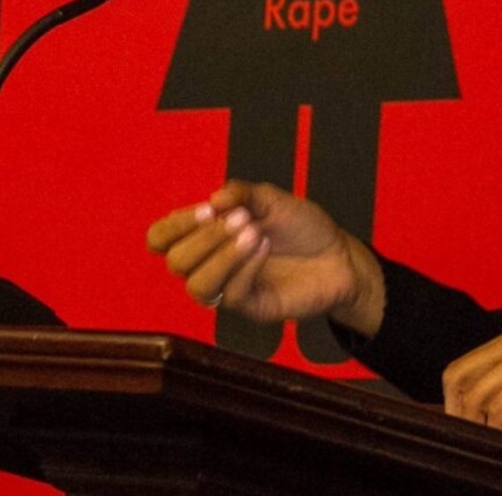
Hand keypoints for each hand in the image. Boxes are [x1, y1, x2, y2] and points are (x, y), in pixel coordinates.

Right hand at [144, 181, 384, 334]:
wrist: (339, 254)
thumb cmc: (302, 227)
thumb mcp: (272, 199)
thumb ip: (241, 194)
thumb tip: (213, 200)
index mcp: (206, 235)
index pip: (161, 238)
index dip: (175, 225)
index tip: (207, 210)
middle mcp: (210, 264)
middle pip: (175, 262)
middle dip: (204, 237)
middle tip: (242, 217)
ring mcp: (229, 288)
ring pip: (197, 286)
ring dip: (222, 255)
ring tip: (254, 232)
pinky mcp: (251, 307)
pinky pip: (232, 295)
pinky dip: (246, 266)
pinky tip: (265, 247)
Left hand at [441, 323, 501, 429]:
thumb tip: (462, 413)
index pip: (463, 366)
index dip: (453, 399)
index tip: (456, 425)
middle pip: (464, 377)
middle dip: (460, 413)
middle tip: (467, 438)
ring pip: (480, 394)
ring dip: (479, 424)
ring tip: (488, 440)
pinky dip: (498, 427)